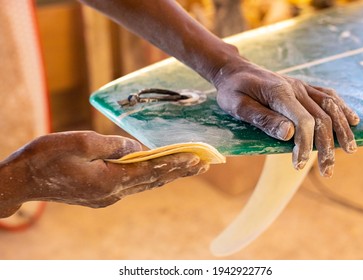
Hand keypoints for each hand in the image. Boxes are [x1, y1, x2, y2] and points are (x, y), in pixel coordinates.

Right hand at [0, 131, 207, 216]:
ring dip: (168, 174)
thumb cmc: (46, 158)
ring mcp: (107, 196)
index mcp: (109, 180)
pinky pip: (132, 184)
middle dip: (180, 170)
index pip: (151, 170)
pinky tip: (160, 172)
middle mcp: (113, 193)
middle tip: (205, 163)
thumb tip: (135, 147)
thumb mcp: (79, 143)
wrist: (22, 181)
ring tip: (191, 166)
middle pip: (154, 180)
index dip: (175, 163)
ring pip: (145, 184)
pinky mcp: (100, 195)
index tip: (198, 158)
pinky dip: (150, 176)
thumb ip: (112, 145)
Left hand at [213, 59, 359, 176]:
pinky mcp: (302, 87)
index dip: (305, 145)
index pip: (303, 121)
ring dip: (342, 129)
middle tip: (327, 171)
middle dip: (326, 146)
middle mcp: (295, 88)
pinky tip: (352, 120)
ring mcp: (301, 86)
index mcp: (279, 93)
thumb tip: (289, 135)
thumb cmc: (232, 91)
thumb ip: (263, 119)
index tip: (298, 165)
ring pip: (330, 107)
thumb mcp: (238, 107)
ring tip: (350, 150)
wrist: (233, 70)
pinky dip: (342, 109)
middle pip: (321, 118)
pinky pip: (327, 96)